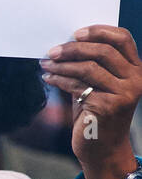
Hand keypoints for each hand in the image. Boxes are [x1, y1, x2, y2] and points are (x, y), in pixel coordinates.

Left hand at [40, 25, 141, 178]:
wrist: (101, 147)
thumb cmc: (95, 113)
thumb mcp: (97, 85)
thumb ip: (91, 65)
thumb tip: (65, 45)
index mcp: (136, 69)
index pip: (123, 39)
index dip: (99, 31)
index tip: (75, 33)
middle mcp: (136, 79)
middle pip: (103, 51)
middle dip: (73, 49)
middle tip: (52, 51)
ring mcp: (125, 94)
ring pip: (89, 68)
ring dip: (62, 65)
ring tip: (45, 64)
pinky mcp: (108, 106)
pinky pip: (78, 86)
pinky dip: (59, 80)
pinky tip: (48, 78)